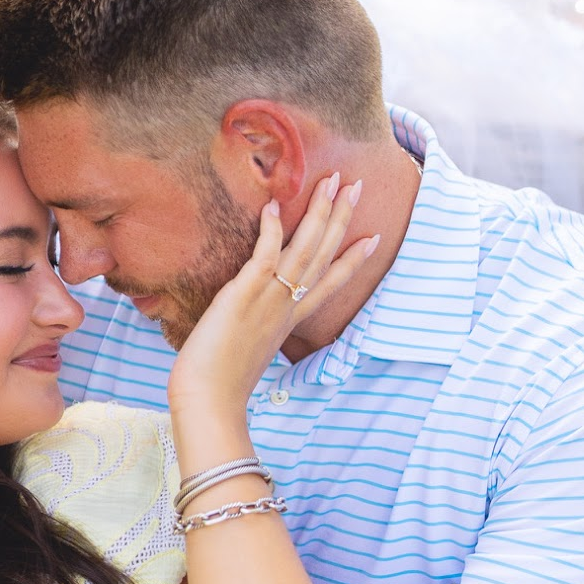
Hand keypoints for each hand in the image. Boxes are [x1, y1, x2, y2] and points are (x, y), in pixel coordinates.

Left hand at [169, 174, 376, 431]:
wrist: (210, 401)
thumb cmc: (221, 384)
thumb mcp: (248, 351)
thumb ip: (256, 330)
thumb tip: (248, 322)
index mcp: (290, 320)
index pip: (329, 284)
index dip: (352, 259)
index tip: (373, 238)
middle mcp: (286, 306)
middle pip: (323, 255)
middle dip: (341, 218)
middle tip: (356, 186)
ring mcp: (269, 299)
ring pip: (304, 250)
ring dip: (320, 213)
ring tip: (332, 182)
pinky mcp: (244, 295)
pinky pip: (264, 256)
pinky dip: (272, 230)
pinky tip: (275, 204)